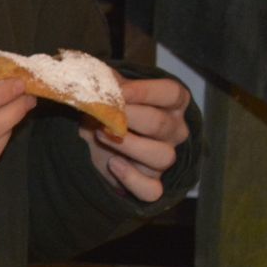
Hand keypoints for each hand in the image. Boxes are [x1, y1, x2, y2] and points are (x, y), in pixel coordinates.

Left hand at [81, 75, 189, 201]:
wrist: (92, 138)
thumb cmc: (106, 108)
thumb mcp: (105, 89)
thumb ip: (104, 80)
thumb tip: (95, 77)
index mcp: (169, 104)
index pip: (172, 93)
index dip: (146, 91)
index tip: (119, 92)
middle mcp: (173, 131)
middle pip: (162, 125)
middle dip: (131, 118)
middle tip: (105, 116)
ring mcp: (164, 158)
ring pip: (162, 157)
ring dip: (130, 146)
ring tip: (102, 135)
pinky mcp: (151, 182)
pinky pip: (152, 190)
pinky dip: (133, 180)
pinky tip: (114, 165)